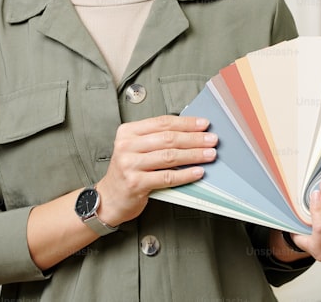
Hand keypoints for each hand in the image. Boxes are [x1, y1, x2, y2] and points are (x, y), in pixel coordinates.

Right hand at [96, 115, 216, 225]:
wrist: (108, 199)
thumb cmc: (128, 171)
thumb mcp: (136, 149)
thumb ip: (157, 139)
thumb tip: (191, 132)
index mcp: (128, 132)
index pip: (162, 122)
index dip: (186, 123)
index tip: (204, 124)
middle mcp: (127, 146)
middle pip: (168, 138)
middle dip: (194, 138)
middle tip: (212, 139)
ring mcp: (130, 165)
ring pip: (169, 156)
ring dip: (194, 155)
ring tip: (210, 154)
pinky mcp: (136, 183)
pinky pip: (166, 177)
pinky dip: (185, 174)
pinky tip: (198, 172)